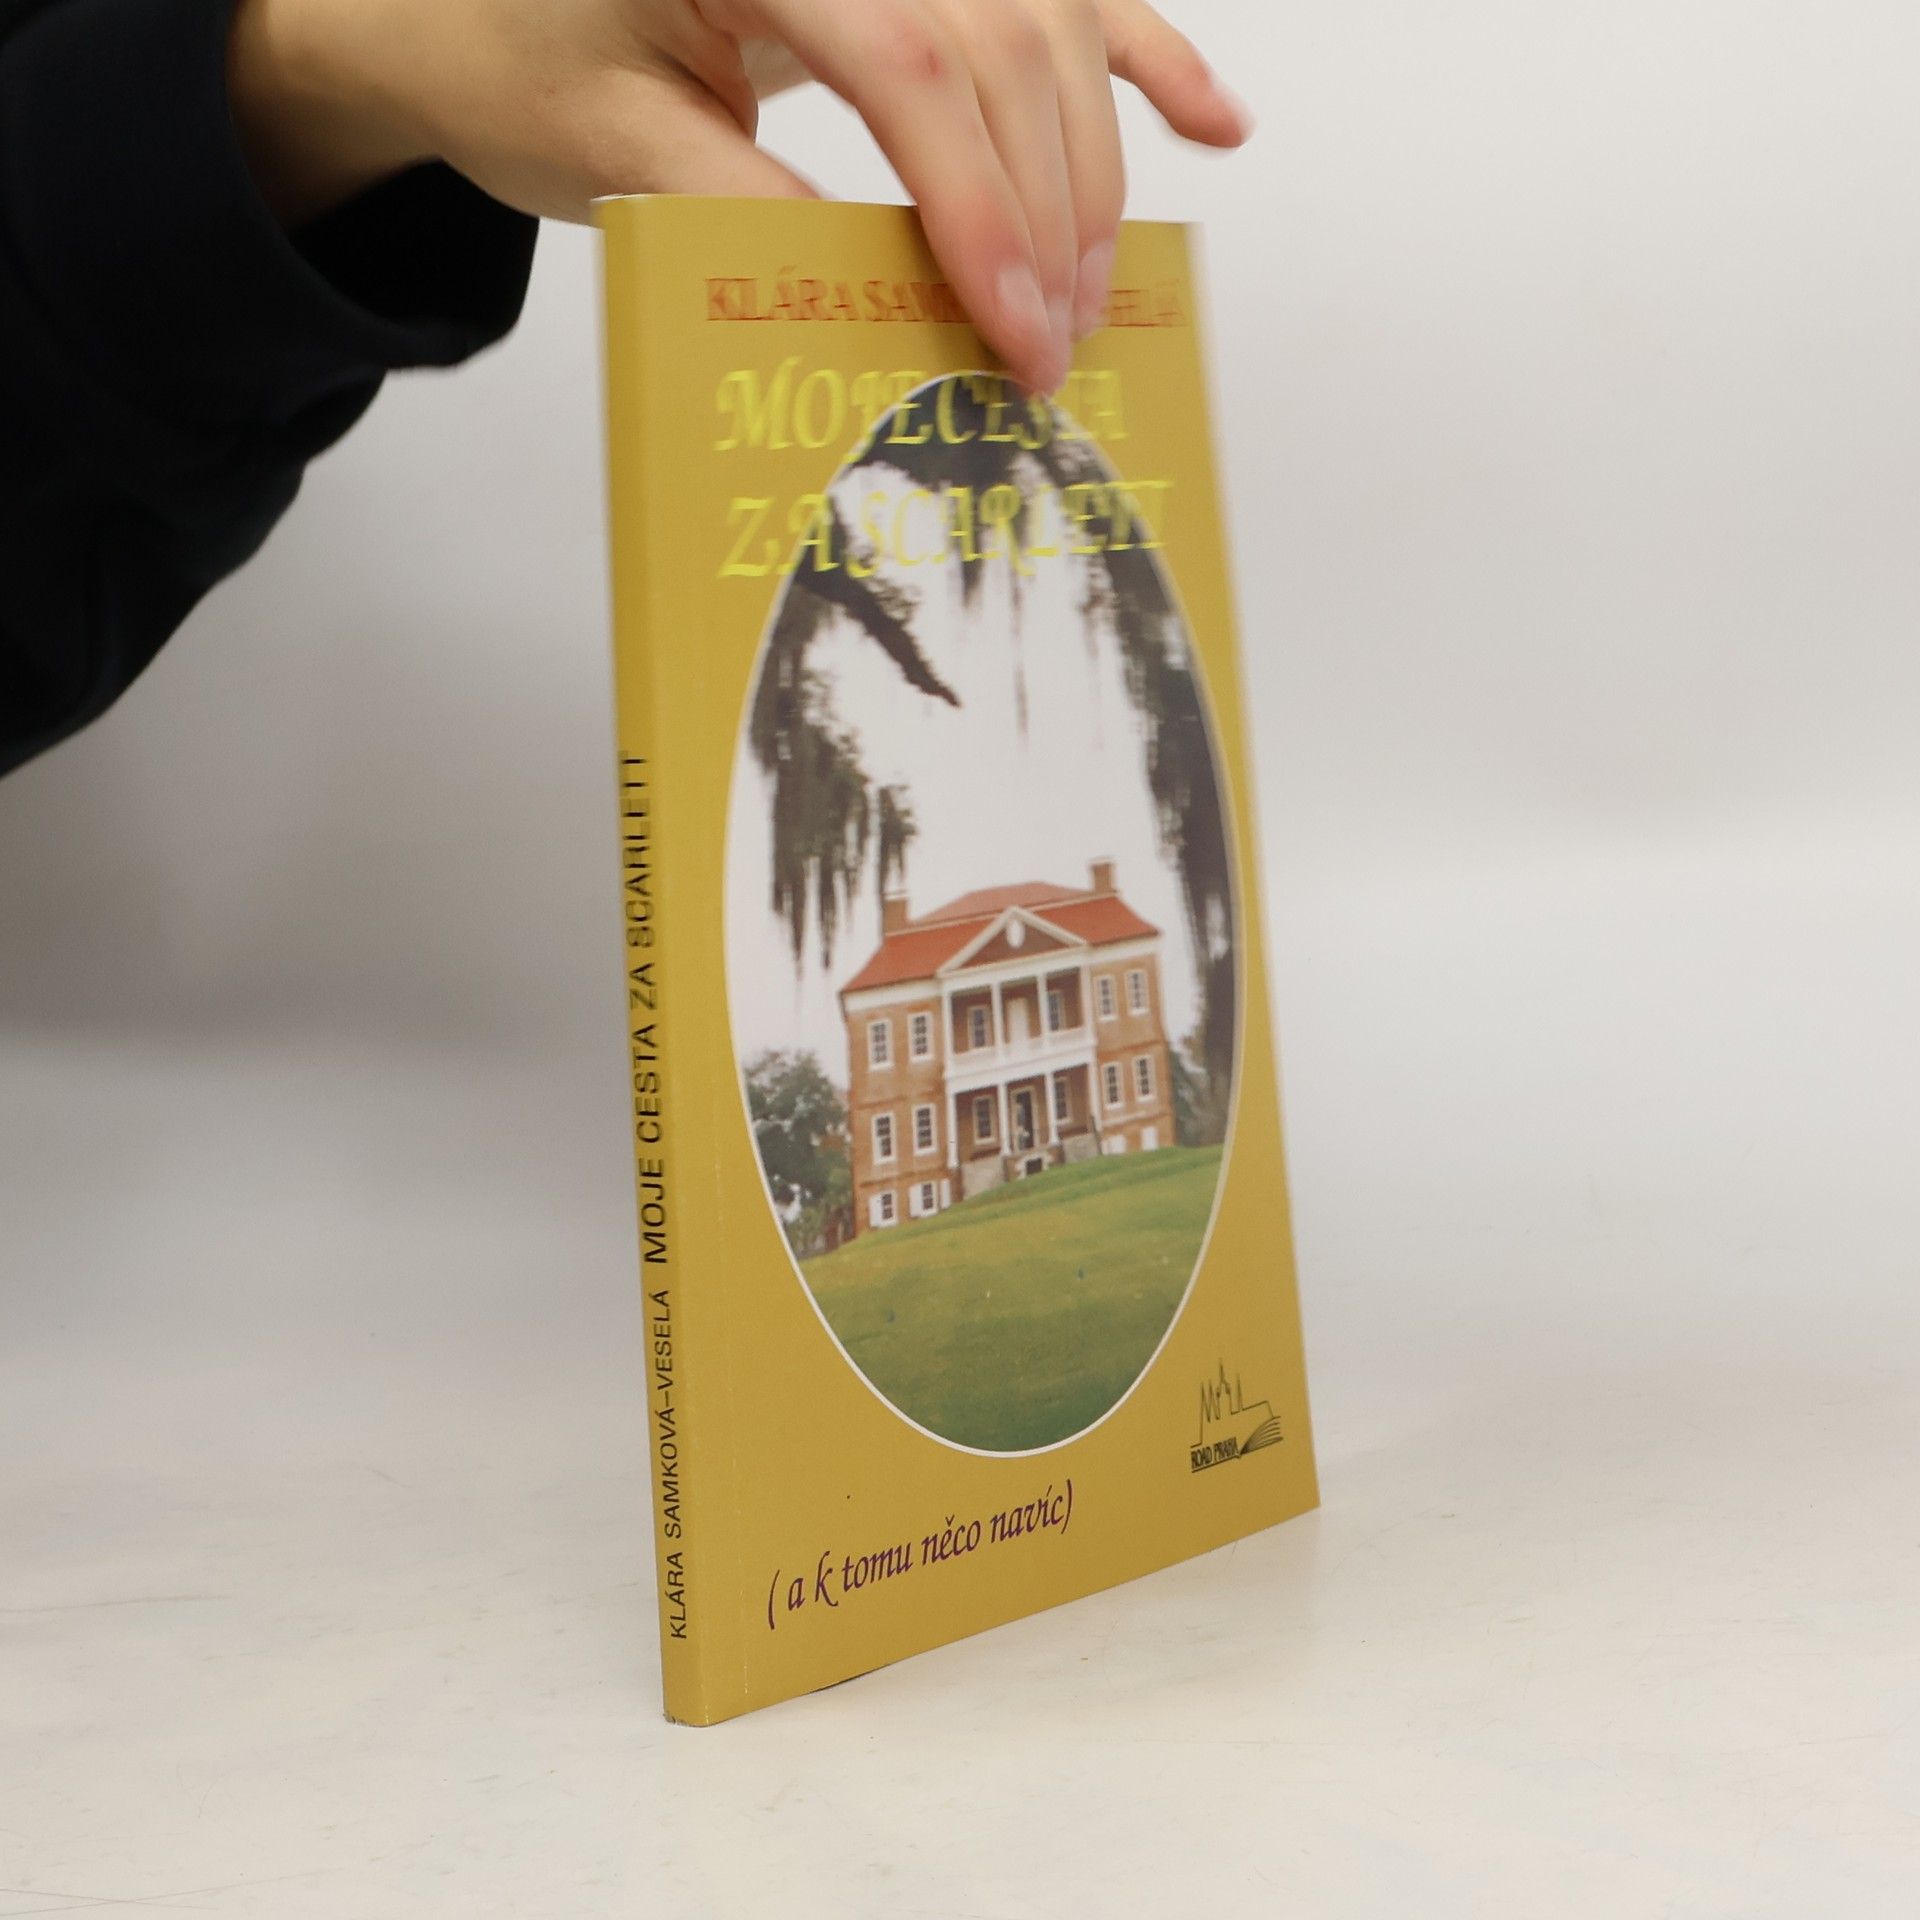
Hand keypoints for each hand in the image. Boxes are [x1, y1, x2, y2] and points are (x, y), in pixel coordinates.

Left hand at [227, 0, 1251, 391]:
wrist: (480, 2)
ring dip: (1095, 159)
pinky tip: (1210, 120)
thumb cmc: (525, 63)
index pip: (907, 65)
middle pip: (1002, 41)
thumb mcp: (613, 152)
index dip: (978, 211)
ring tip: (1101, 284)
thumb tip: (889, 295)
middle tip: (1055, 346)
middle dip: (1048, 210)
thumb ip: (745, 212)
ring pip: (1047, 18)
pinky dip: (1141, 55)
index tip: (1014, 333)